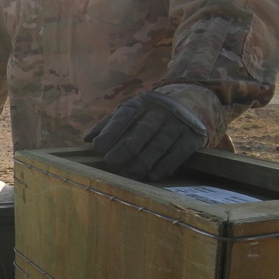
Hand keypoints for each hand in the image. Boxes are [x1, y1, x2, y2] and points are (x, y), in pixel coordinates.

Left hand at [84, 90, 207, 180]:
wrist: (190, 102)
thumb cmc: (149, 113)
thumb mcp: (130, 111)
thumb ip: (108, 124)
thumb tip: (87, 139)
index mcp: (139, 105)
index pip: (123, 117)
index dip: (110, 132)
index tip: (98, 148)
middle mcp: (158, 112)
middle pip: (141, 132)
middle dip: (125, 150)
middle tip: (111, 164)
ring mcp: (176, 124)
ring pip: (158, 145)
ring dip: (142, 163)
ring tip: (128, 176)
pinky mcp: (191, 138)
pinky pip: (178, 154)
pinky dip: (165, 166)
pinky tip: (153, 176)